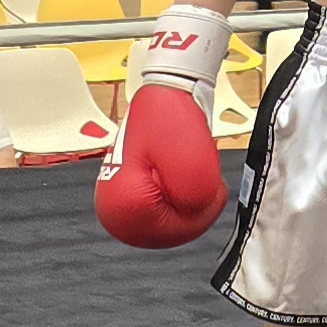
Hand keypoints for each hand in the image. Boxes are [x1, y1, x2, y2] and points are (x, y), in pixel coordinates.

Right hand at [95, 83, 228, 248]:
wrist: (162, 95)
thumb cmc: (171, 119)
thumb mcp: (194, 163)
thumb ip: (197, 199)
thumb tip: (194, 213)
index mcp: (122, 204)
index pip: (174, 231)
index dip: (203, 212)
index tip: (214, 190)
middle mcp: (111, 209)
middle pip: (170, 232)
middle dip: (195, 208)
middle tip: (209, 184)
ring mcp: (118, 204)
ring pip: (169, 223)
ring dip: (189, 203)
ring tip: (195, 173)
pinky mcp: (128, 197)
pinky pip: (162, 212)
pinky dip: (180, 198)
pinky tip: (186, 177)